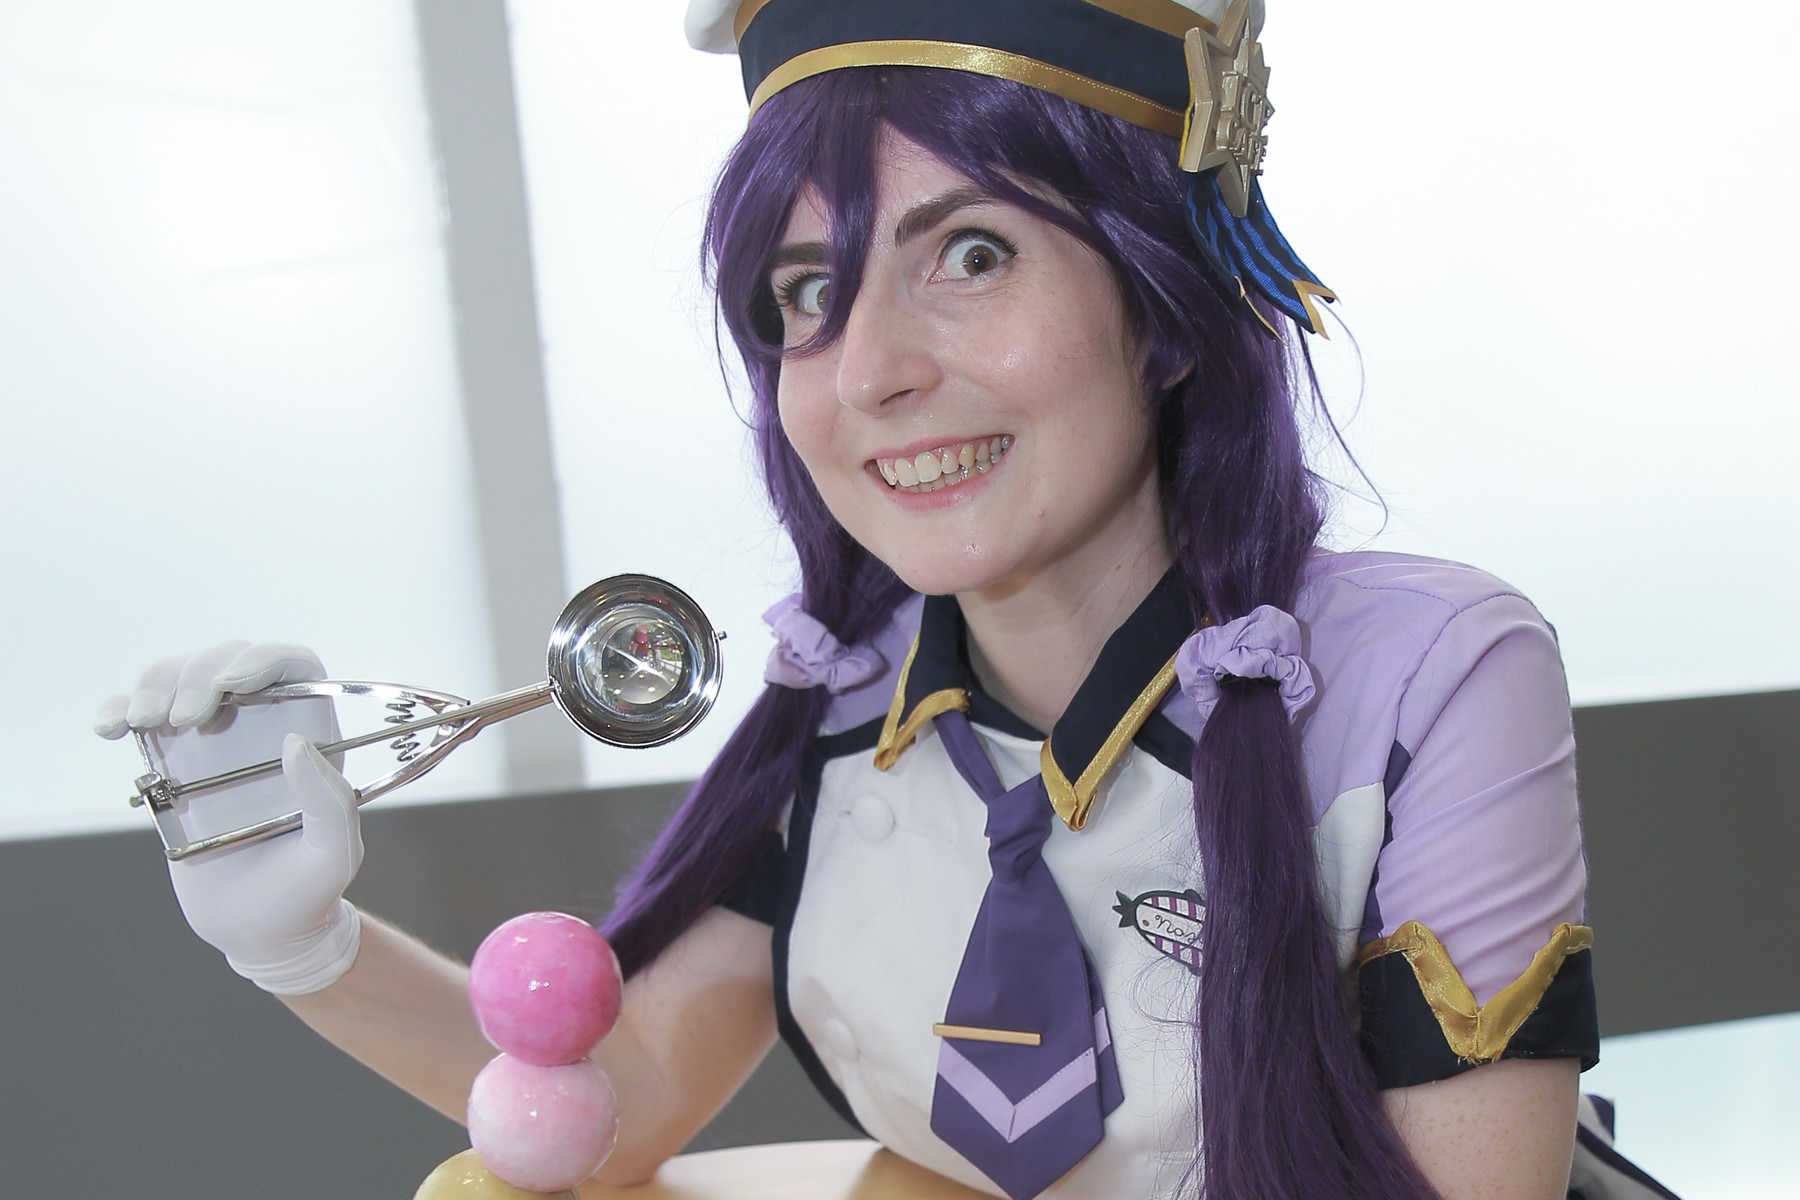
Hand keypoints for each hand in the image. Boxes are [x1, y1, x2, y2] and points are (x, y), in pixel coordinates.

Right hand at [95, 642, 364, 994]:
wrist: (257, 931)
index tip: (231, 686)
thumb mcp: (332, 853)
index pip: (290, 665)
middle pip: (226, 659)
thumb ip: (329, 801)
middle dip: (198, 674)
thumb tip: (294, 743)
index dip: (261, 659)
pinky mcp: (170, 762)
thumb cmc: (306, 892)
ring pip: (178, 677)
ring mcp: (210, 739)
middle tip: (186, 719)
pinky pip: (138, 717)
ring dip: (154, 686)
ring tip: (144, 723)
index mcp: (309, 735)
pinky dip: (117, 710)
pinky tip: (112, 729)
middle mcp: (260, 725)